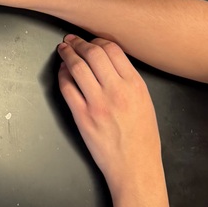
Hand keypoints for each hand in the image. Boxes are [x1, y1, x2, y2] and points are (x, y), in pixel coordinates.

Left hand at [57, 34, 161, 198]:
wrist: (135, 166)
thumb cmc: (142, 138)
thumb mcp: (145, 102)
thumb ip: (128, 80)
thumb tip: (108, 63)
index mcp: (135, 85)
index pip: (113, 50)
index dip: (98, 40)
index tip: (91, 41)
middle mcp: (116, 90)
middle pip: (93, 53)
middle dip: (79, 43)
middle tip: (71, 40)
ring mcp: (97, 103)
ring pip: (77, 67)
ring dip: (67, 55)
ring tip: (63, 50)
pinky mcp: (82, 116)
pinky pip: (67, 88)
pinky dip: (62, 76)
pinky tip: (62, 71)